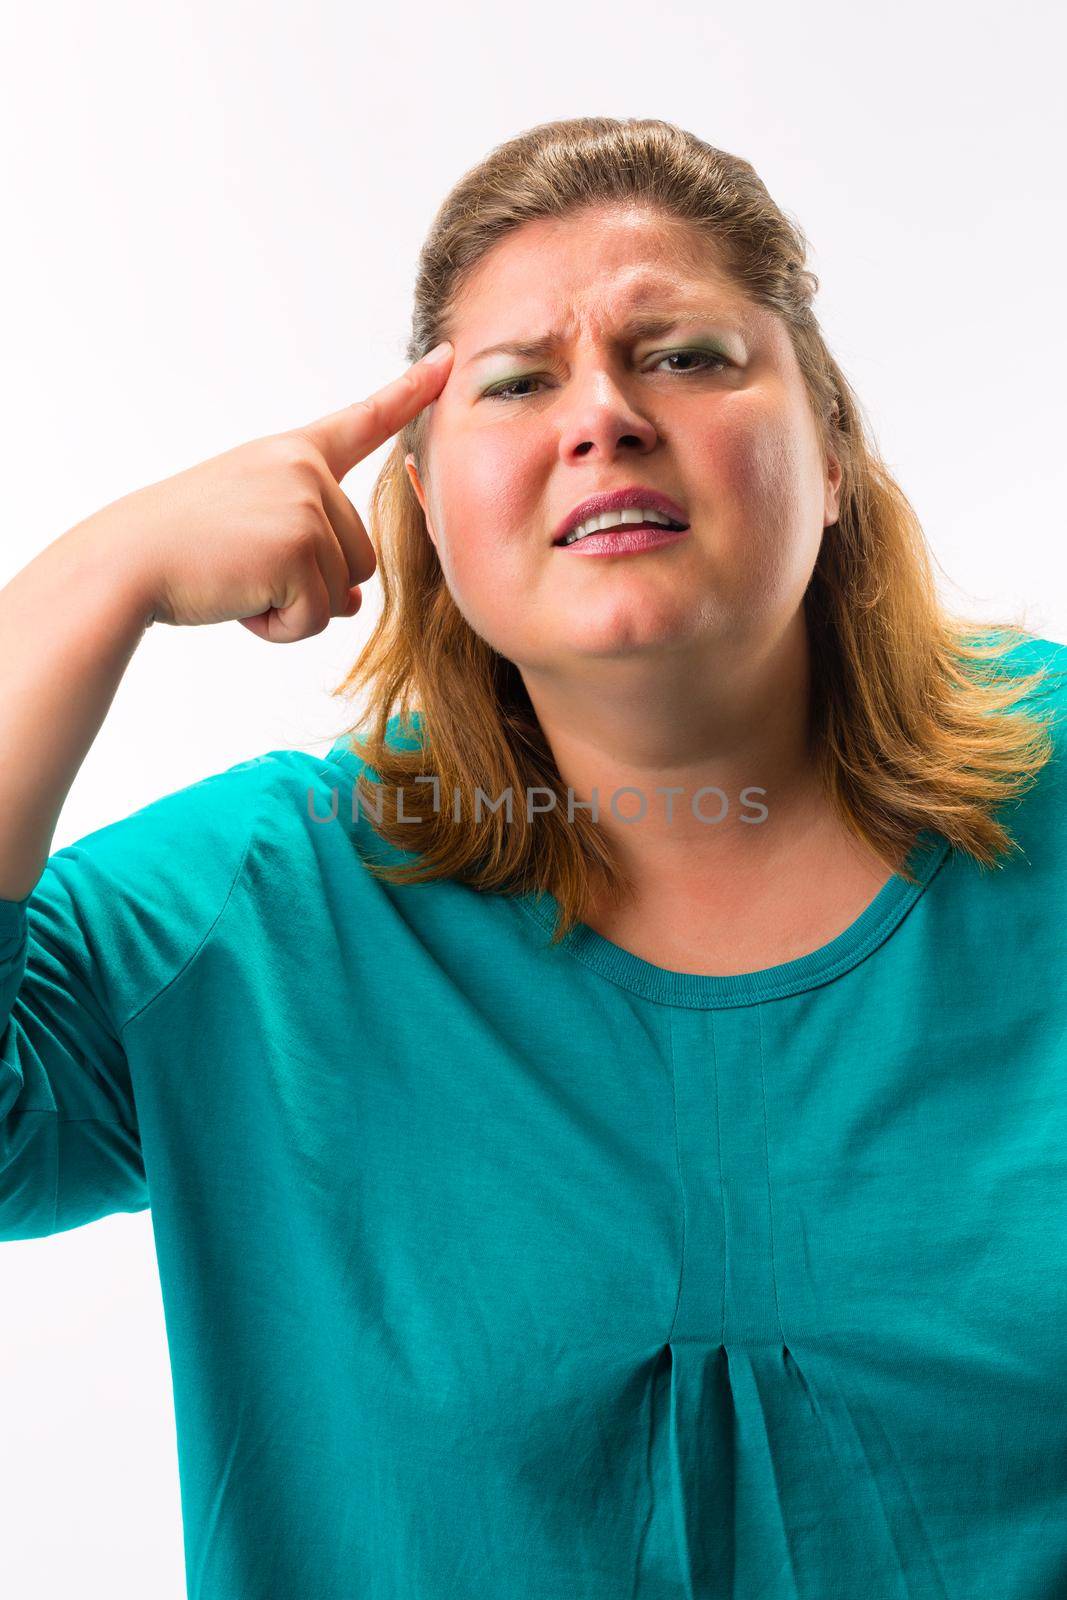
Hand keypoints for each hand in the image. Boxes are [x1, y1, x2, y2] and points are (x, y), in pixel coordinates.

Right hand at [80, 342, 452, 640]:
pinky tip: (239, 599)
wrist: (125, 563)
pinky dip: (280, 628)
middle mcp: (306, 470)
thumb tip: (354, 600)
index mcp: (292, 455)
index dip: (410, 392)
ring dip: (293, 609)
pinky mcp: (301, 546)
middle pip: (360, 557)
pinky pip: (318, 618)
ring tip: (238, 581)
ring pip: (344, 592)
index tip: (449, 359)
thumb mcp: (253, 532)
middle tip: (243, 569)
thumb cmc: (181, 551)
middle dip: (309, 585)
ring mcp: (306, 503)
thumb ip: (311, 550)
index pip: (363, 421)